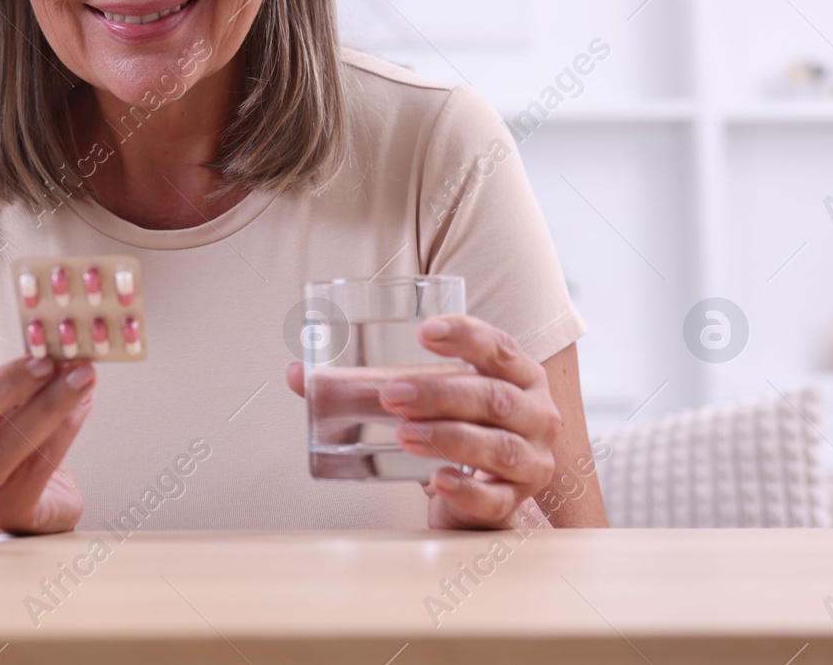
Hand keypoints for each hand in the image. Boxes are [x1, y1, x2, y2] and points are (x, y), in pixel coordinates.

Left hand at [284, 315, 561, 528]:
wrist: (483, 495)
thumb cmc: (453, 430)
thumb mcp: (421, 401)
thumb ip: (363, 385)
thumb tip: (297, 375)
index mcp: (517, 376)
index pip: (497, 347)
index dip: (464, 336)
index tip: (424, 330)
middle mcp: (535, 414)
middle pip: (492, 397)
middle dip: (439, 393)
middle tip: (390, 393)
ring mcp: (531, 460)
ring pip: (497, 446)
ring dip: (448, 436)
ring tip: (403, 433)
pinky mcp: (515, 502)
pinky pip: (494, 498)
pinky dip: (465, 489)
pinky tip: (437, 480)